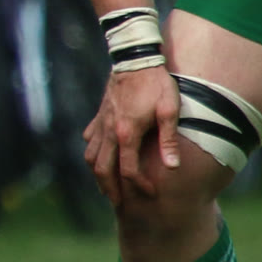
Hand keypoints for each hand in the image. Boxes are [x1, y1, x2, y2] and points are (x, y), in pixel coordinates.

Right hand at [80, 67, 179, 206]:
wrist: (135, 58)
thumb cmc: (156, 84)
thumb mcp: (169, 110)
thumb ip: (168, 140)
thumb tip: (172, 167)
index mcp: (126, 133)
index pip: (127, 169)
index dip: (138, 185)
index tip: (150, 193)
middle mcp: (109, 131)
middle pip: (102, 168)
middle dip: (109, 189)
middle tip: (118, 203)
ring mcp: (101, 123)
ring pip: (91, 156)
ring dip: (97, 174)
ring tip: (106, 186)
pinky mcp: (99, 114)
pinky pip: (90, 139)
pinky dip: (93, 152)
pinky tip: (100, 157)